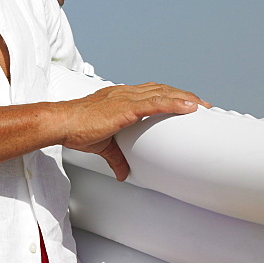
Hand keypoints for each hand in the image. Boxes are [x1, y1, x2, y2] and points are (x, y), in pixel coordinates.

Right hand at [59, 83, 210, 180]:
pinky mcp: (125, 107)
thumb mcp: (102, 145)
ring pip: (162, 93)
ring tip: (201, 105)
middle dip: (183, 95)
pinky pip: (155, 103)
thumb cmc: (75, 128)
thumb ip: (115, 157)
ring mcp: (126, 98)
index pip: (150, 93)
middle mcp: (124, 94)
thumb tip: (122, 173)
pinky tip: (188, 107)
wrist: (62, 122)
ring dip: (185, 98)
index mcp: (119, 99)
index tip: (185, 103)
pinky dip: (174, 104)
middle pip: (161, 89)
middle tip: (202, 104)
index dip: (170, 96)